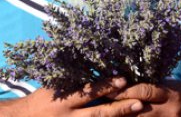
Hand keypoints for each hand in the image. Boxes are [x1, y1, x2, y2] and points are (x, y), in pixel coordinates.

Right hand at [21, 77, 143, 116]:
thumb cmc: (41, 99)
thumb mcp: (54, 86)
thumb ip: (74, 81)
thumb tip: (95, 67)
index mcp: (63, 99)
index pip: (89, 91)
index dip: (107, 86)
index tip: (124, 79)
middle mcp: (68, 116)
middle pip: (99, 113)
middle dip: (119, 108)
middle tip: (139, 103)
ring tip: (137, 113)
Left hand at [108, 80, 180, 115]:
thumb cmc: (180, 93)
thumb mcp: (168, 84)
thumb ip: (148, 85)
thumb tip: (121, 83)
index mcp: (170, 94)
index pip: (144, 91)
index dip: (125, 91)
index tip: (108, 90)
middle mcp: (169, 111)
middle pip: (139, 111)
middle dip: (119, 109)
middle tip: (100, 107)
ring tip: (106, 115)